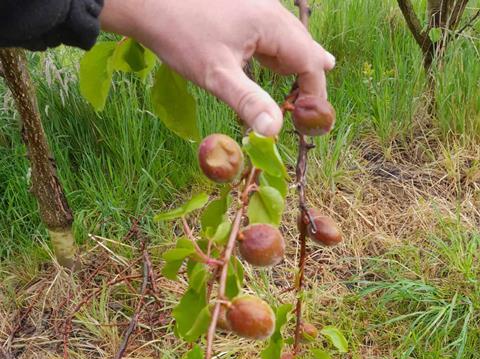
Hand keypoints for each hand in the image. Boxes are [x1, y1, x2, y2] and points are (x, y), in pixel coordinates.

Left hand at [100, 0, 334, 135]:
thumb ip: (249, 102)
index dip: (314, 93)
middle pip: (302, 47)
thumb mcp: (217, 76)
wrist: (148, 2)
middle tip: (317, 104)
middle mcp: (270, 10)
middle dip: (310, 76)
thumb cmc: (182, 36)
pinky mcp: (241, 9)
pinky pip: (269, 33)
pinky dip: (277, 52)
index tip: (310, 119)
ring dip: (295, 63)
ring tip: (317, 75)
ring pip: (287, 39)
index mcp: (271, 23)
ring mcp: (255, 7)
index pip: (309, 61)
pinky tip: (275, 60)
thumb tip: (274, 130)